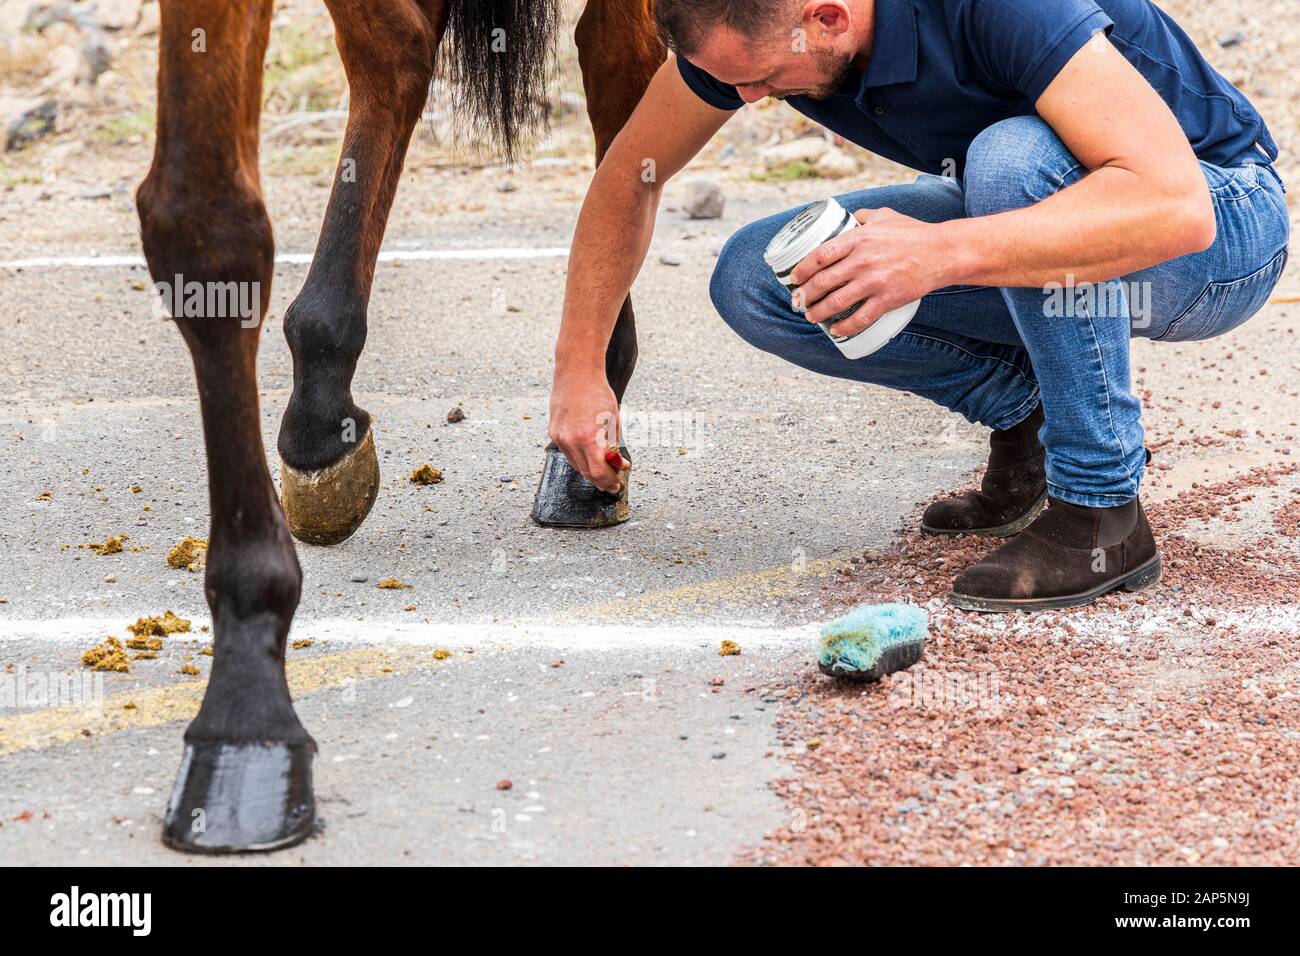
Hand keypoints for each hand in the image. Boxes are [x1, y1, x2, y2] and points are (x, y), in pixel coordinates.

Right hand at [549, 367, 623, 493]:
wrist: (577, 373)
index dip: (610, 481)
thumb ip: (613, 446)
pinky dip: (580, 458)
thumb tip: (617, 464)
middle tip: (613, 481)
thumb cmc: (599, 394)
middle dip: (602, 479)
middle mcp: (572, 441)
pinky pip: (568, 454)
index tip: (617, 484)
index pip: (599, 473)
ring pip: (576, 465)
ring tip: (603, 470)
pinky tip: (589, 455)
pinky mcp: (553, 433)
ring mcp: (561, 438)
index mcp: (590, 439)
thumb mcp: (613, 421)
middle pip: (587, 473)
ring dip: (590, 470)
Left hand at [789, 208, 950, 337]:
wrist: (942, 252)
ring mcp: (874, 282)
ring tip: (812, 316)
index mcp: (858, 239)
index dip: (802, 270)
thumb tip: (848, 218)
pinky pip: (859, 319)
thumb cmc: (914, 234)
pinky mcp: (887, 300)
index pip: (819, 255)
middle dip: (805, 295)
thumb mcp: (884, 216)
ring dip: (818, 313)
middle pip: (822, 282)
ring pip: (836, 303)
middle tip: (799, 301)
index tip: (794, 278)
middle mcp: (862, 261)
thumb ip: (863, 216)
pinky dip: (844, 327)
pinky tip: (836, 330)